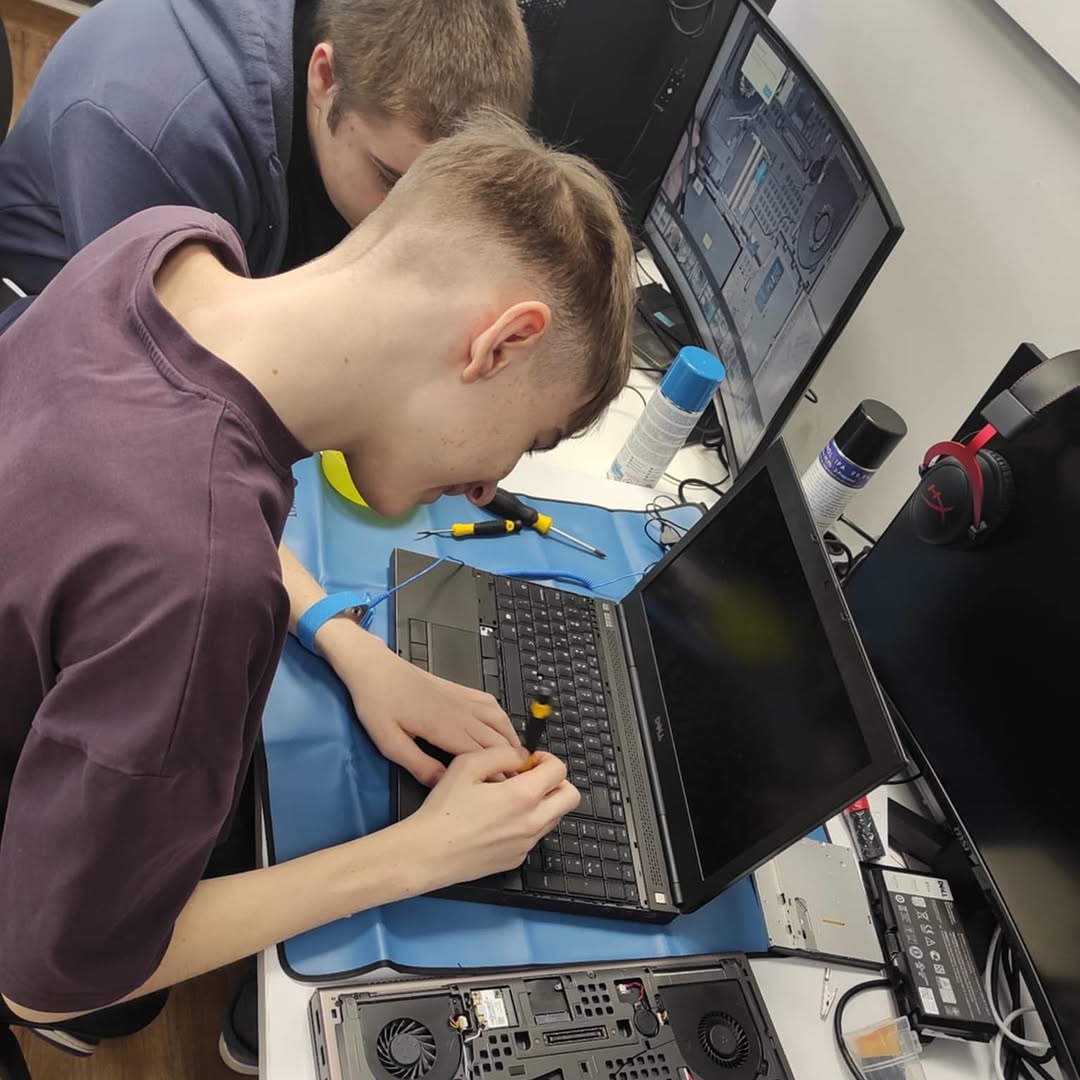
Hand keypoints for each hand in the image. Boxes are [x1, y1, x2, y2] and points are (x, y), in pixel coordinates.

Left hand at [318, 621, 518, 785]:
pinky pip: (490, 703)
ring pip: (498, 719)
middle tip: (518, 782)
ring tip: (516, 759)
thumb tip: (444, 785)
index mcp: (445, 727)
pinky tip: (502, 728)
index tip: (508, 790)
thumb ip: (419, 765)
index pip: (483, 754)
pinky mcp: (458, 689)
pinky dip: (502, 718)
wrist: (374, 667)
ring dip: (511, 739)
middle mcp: (460, 711)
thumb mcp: (390, 743)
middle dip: (510, 761)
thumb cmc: (377, 704)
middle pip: (496, 738)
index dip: (498, 773)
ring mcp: (462, 698)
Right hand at [407, 746, 579, 887]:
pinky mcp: (517, 858)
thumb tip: (522, 755)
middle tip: (533, 778)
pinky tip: (498, 819)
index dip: (547, 759)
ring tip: (510, 798)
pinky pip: (534, 835)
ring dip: (542, 802)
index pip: (559, 771)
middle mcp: (531, 823)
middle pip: (570, 797)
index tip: (531, 761)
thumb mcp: (468, 765)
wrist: (428, 854)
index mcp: (523, 796)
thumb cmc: (443, 811)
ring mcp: (526, 843)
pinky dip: (526, 823)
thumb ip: (502, 754)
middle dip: (556, 782)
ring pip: (554, 817)